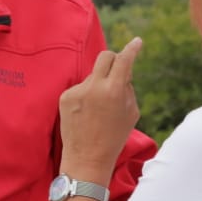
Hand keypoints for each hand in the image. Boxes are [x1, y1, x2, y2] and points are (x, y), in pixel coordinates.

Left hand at [58, 37, 142, 172]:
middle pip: (105, 56)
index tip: (137, 42)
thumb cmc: (114, 137)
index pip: (124, 60)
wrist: (87, 158)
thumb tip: (122, 71)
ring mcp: (77, 91)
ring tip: (99, 108)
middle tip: (118, 69)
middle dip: (114, 59)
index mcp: (114, 90)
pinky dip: (86, 95)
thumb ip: (127, 88)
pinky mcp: (64, 96)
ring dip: (99, 84)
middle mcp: (94, 87)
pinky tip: (86, 113)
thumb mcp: (131, 113)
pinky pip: (80, 87)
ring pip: (92, 75)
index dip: (132, 49)